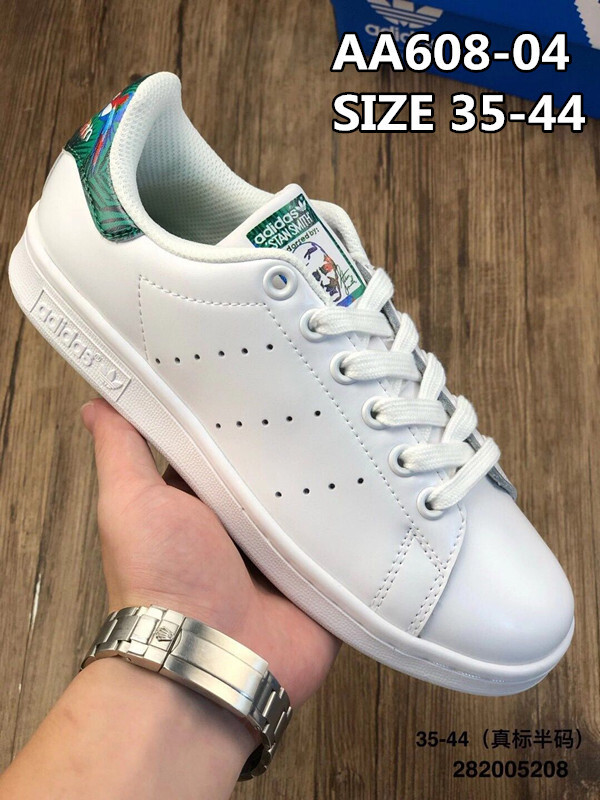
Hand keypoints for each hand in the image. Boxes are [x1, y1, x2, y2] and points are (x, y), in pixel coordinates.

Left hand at [81, 398, 339, 707]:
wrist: (206, 662)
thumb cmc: (159, 585)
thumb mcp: (131, 502)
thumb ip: (122, 449)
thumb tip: (99, 401)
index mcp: (206, 498)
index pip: (230, 441)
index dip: (244, 411)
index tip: (264, 369)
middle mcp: (247, 521)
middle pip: (281, 468)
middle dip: (300, 440)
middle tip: (329, 392)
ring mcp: (287, 550)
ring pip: (321, 501)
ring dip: (338, 479)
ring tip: (366, 428)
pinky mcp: (323, 578)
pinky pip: (353, 544)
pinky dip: (366, 524)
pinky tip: (386, 489)